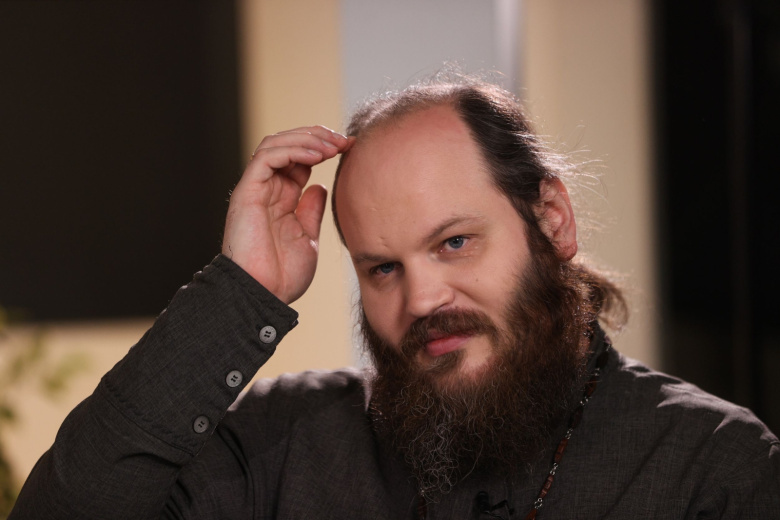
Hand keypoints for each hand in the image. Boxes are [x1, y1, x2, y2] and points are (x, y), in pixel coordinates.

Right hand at [222, 126, 352, 303]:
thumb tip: (321, 186)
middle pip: (289, 145)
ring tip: (333, 145)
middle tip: (344, 141)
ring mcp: (256, 189)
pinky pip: (266, 157)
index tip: (351, 148)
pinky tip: (317, 155)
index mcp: (281, 199)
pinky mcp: (247, 191)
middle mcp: (267, 190)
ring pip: (276, 144)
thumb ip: (312, 210)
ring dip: (307, 139)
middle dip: (318, 137)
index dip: (324, 148)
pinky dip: (292, 150)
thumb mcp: (308, 237)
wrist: (263, 294)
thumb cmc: (283, 275)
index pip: (300, 160)